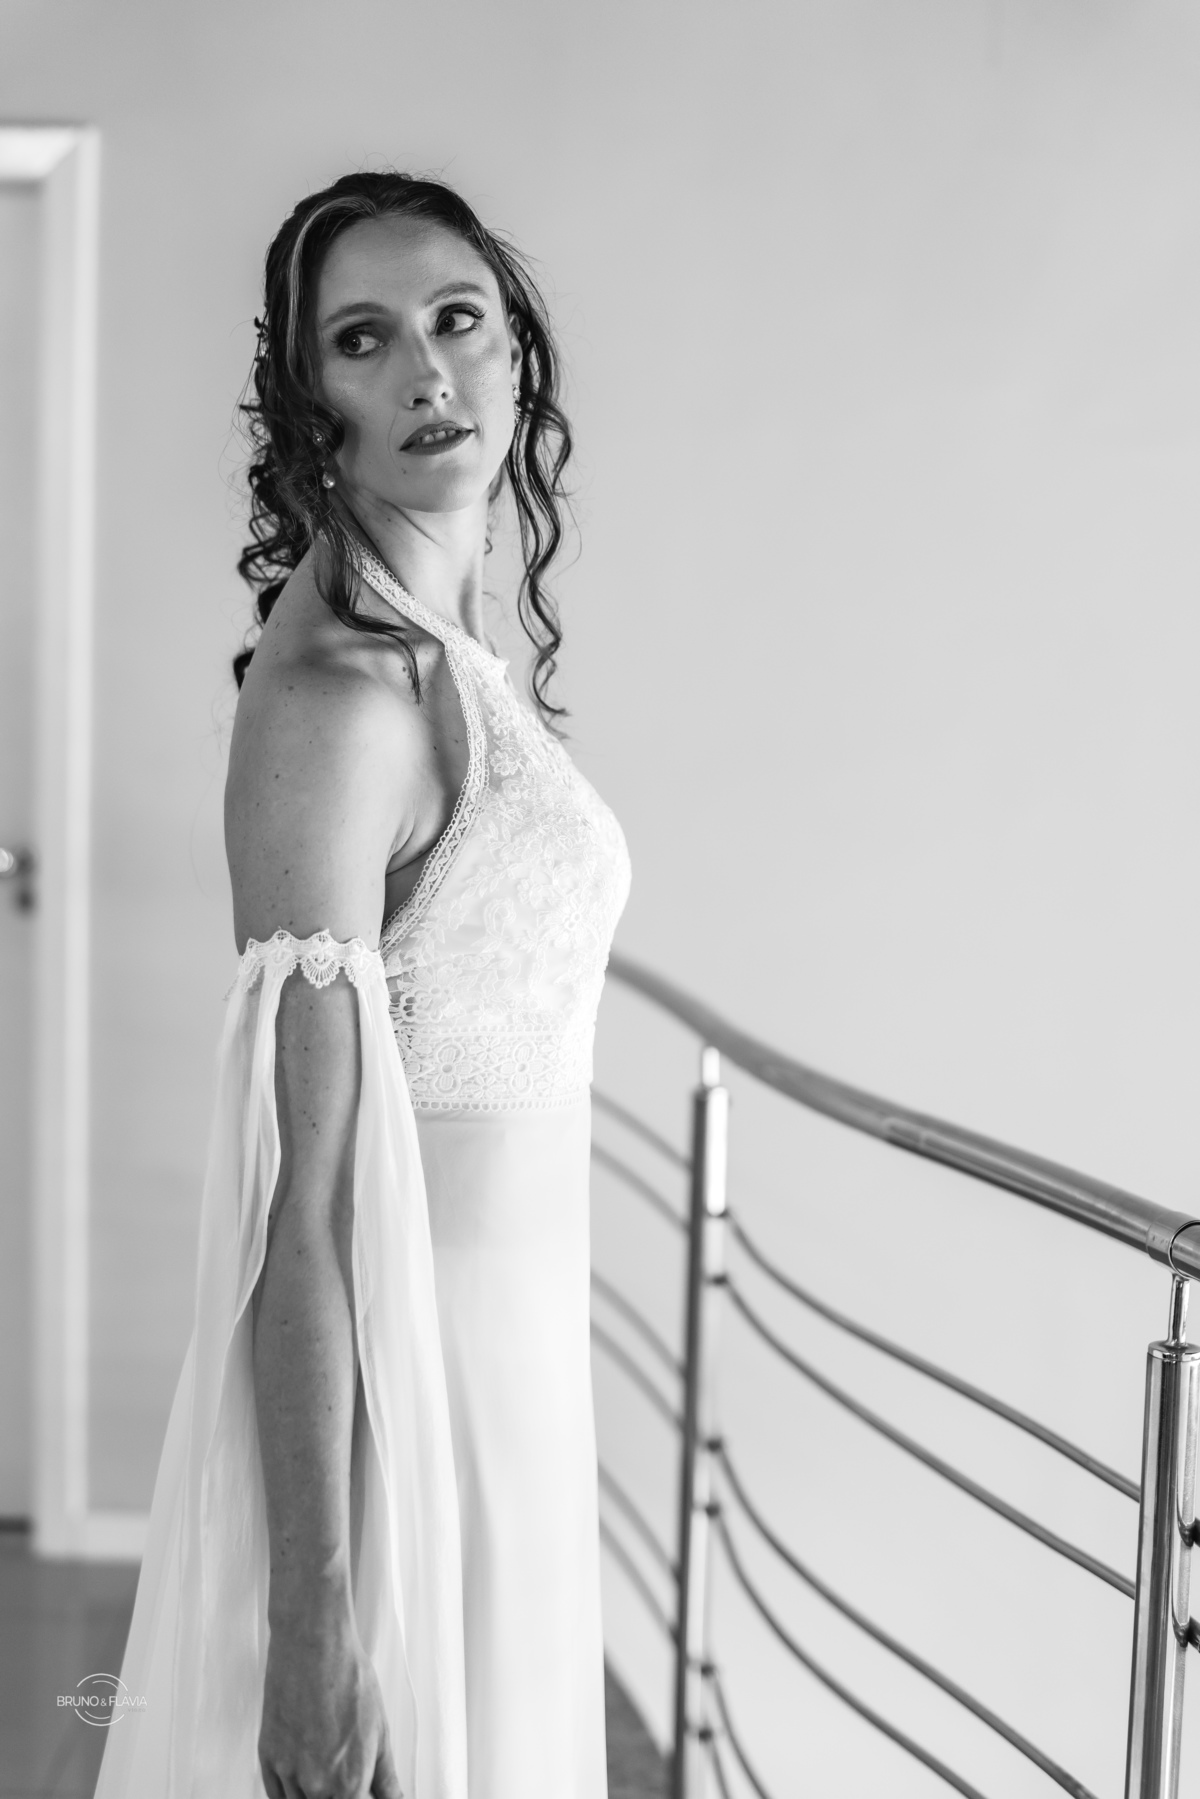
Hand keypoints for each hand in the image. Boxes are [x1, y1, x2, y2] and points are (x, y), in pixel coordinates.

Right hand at [258, 1611, 401, 1798]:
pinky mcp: (268, 1758)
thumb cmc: (348, 1680)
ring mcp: (289, 1774)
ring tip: (327, 1769)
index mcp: (350, 1783)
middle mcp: (317, 1786)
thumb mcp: (380, 1731)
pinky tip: (304, 1782)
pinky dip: (291, 1795)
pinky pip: (277, 1796)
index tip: (364, 1792)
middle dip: (340, 1795)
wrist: (314, 1647)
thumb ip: (387, 1778)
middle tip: (347, 1773)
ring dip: (315, 1795)